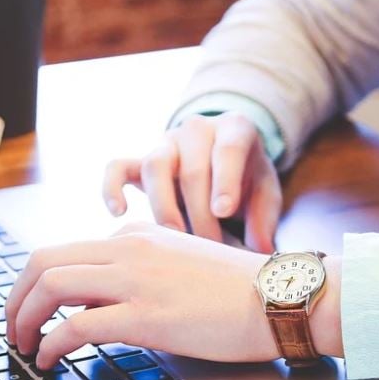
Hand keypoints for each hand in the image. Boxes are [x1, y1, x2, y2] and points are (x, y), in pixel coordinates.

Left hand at [4, 222, 341, 367]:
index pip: (68, 252)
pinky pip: (75, 326)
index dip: (39, 286)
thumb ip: (146, 272)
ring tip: (23, 346)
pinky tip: (50, 361)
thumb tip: (110, 302)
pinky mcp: (144, 315)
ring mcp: (135, 280)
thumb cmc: (242, 291)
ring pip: (50, 286)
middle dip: (16, 298)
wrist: (280, 297)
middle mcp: (129, 249)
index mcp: (138, 236)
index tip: (34, 311)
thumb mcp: (184, 266)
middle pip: (43, 261)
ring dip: (24, 319)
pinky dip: (51, 344)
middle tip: (13, 328)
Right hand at [102, 113, 282, 252]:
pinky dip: (112, 187)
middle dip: (200, 213)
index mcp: (235, 129)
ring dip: (164, 206)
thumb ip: (264, 218)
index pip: (228, 149)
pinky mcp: (140, 160)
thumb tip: (260, 250)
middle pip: (191, 168)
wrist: (224, 160)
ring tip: (175, 238)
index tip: (223, 211)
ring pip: (155, 166)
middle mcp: (197, 129)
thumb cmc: (247, 180)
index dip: (224, 180)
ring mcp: (166, 144)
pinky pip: (117, 167)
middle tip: (209, 247)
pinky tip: (119, 213)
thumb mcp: (266, 193)